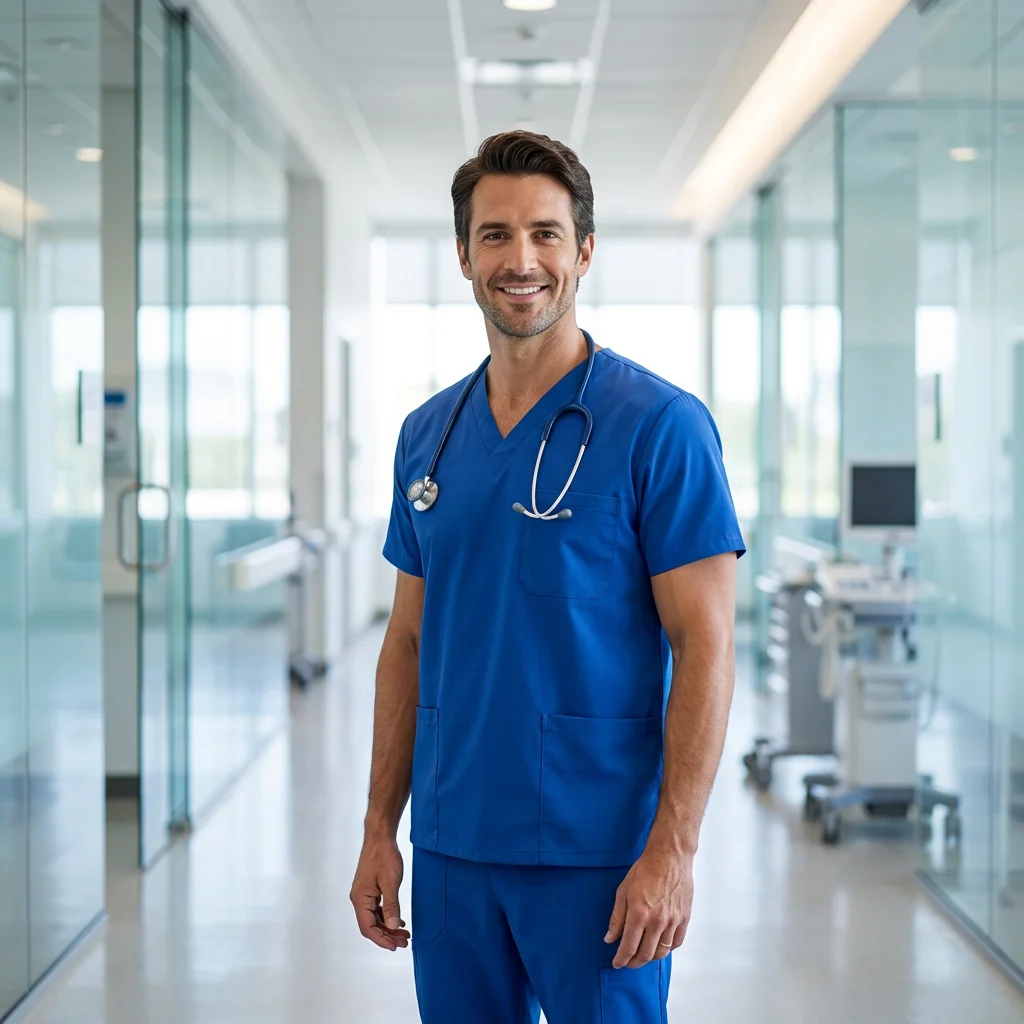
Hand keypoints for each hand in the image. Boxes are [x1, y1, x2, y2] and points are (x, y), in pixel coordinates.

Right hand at [350, 834, 410, 950]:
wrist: (380, 837)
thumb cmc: (384, 856)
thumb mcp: (390, 882)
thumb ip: (391, 906)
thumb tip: (392, 926)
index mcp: (360, 899)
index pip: (368, 928)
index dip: (382, 939)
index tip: (396, 946)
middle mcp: (359, 899)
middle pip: (371, 925)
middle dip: (387, 935)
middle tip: (404, 942)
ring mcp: (364, 894)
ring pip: (374, 918)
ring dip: (388, 927)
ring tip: (404, 934)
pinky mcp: (370, 890)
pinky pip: (377, 909)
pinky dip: (387, 916)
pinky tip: (398, 920)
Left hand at [604, 846, 693, 968]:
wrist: (669, 857)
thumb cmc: (645, 870)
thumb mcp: (623, 891)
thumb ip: (616, 918)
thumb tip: (610, 938)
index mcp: (639, 914)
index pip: (629, 947)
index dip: (621, 959)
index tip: (617, 963)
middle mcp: (657, 921)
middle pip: (645, 954)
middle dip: (634, 962)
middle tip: (628, 962)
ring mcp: (672, 921)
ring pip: (661, 952)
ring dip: (650, 958)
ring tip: (642, 955)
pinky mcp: (684, 918)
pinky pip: (676, 943)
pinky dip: (667, 949)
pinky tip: (659, 946)